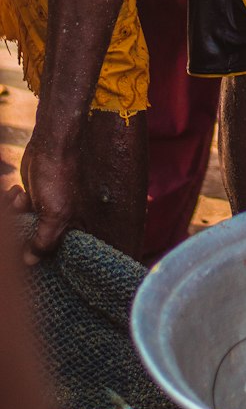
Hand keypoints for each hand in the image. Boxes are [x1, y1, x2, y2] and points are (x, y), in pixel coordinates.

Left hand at [7, 134, 80, 260]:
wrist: (50, 146)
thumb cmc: (58, 177)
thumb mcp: (55, 214)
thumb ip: (45, 242)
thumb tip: (31, 262)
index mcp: (71, 226)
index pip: (54, 252)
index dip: (40, 255)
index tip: (26, 253)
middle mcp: (57, 219)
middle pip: (34, 241)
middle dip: (22, 231)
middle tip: (24, 212)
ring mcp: (42, 209)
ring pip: (21, 225)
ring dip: (15, 213)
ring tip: (21, 198)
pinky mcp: (30, 198)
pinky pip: (16, 209)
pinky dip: (12, 202)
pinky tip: (17, 191)